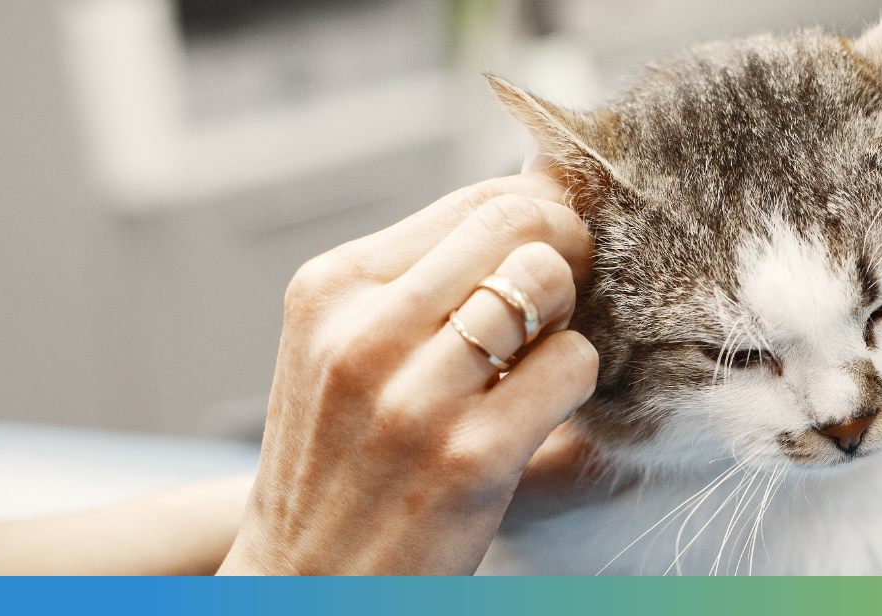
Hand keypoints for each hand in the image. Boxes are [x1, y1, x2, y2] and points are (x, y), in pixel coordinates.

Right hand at [218, 171, 597, 574]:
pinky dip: (577, 382)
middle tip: (567, 301)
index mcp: (331, 291)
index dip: (539, 218)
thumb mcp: (343, 352)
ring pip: (548, 283)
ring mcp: (414, 395)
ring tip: (539, 362)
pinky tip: (542, 413)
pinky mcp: (470, 455)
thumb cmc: (342, 464)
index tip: (553, 253)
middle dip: (567, 252)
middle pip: (518, 225)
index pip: (475, 202)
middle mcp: (363, 332)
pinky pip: (572, 365)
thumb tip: (535, 198)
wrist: (305, 587)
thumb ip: (419, 283)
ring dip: (568, 319)